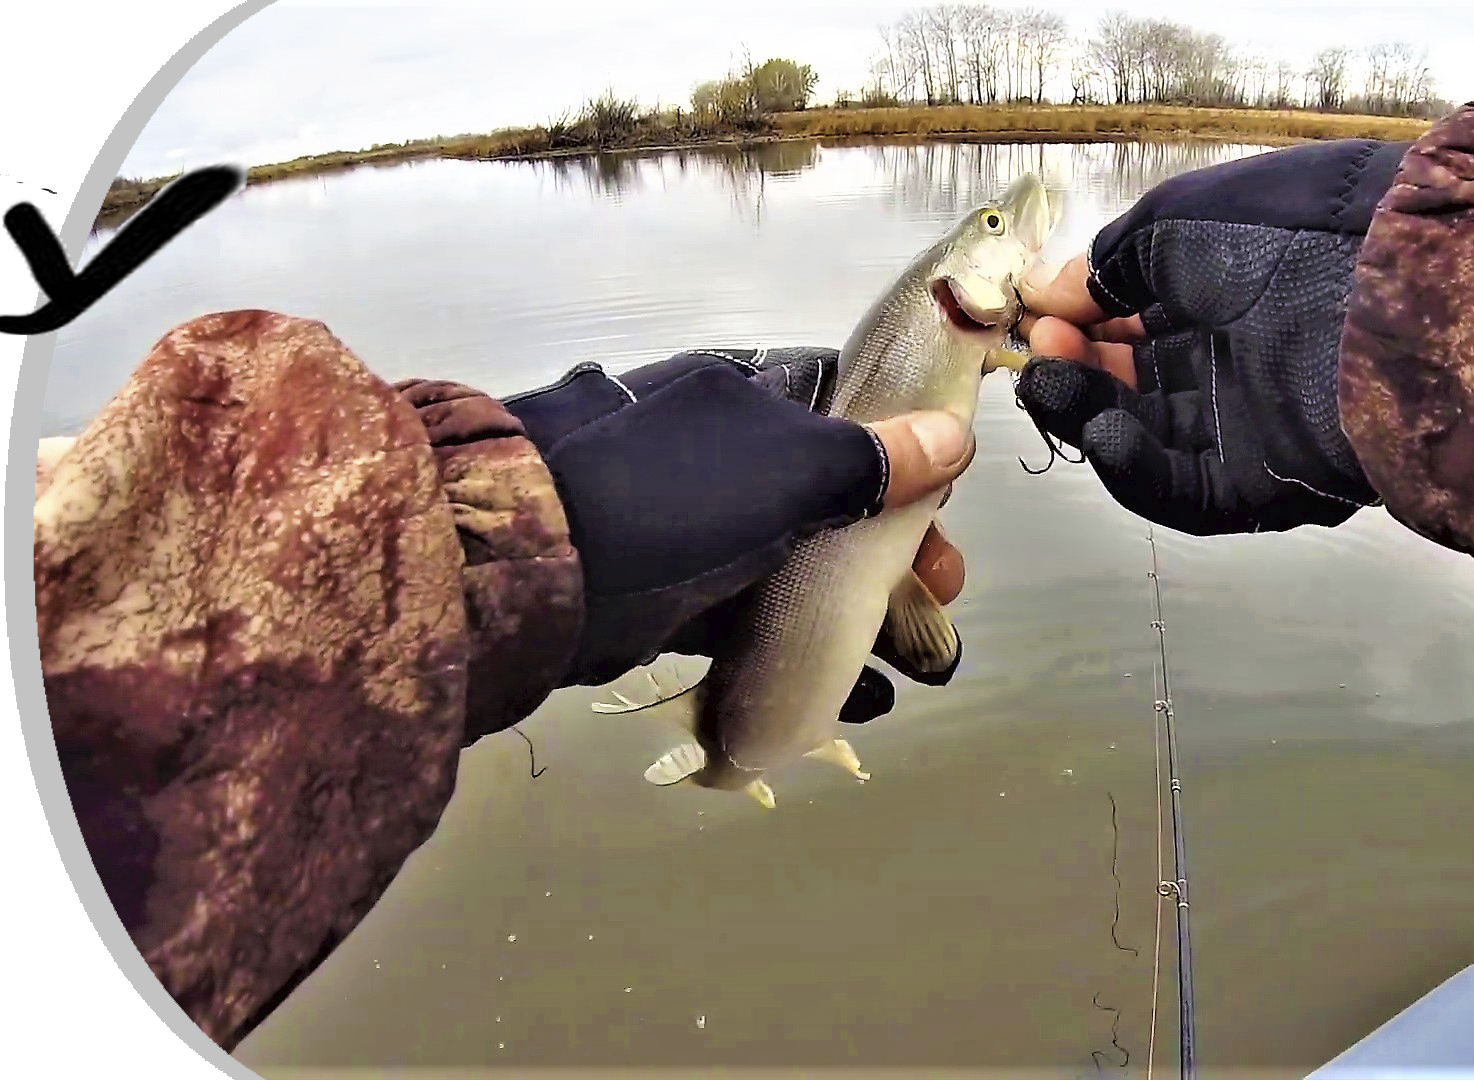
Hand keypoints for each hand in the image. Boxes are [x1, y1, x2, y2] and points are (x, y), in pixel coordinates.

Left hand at [484, 347, 972, 692]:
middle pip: (827, 497)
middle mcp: (714, 452)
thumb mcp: (781, 471)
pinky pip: (748, 620)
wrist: (520, 574)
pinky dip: (798, 651)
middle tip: (940, 598)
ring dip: (856, 608)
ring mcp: (684, 527)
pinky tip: (850, 693)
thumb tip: (953, 437)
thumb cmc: (663, 501)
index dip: (906, 459)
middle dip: (892, 549)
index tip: (944, 514)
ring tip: (911, 660)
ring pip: (792, 563)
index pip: (846, 412)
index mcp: (740, 397)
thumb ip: (868, 460)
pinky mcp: (660, 598)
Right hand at [1012, 139, 1406, 534]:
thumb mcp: (1182, 218)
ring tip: (1052, 381)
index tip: (1040, 309)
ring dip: (1091, 410)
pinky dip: (1134, 468)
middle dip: (1079, 360)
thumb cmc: (1283, 236)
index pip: (1135, 319)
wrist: (1389, 292)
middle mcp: (1236, 359)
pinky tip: (1100, 432)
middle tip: (1046, 343)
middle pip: (1134, 379)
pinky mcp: (1259, 484)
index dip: (1081, 316)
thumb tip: (1053, 291)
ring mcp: (1247, 426)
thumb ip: (1111, 260)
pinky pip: (1183, 488)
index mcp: (1226, 290)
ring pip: (1148, 435)